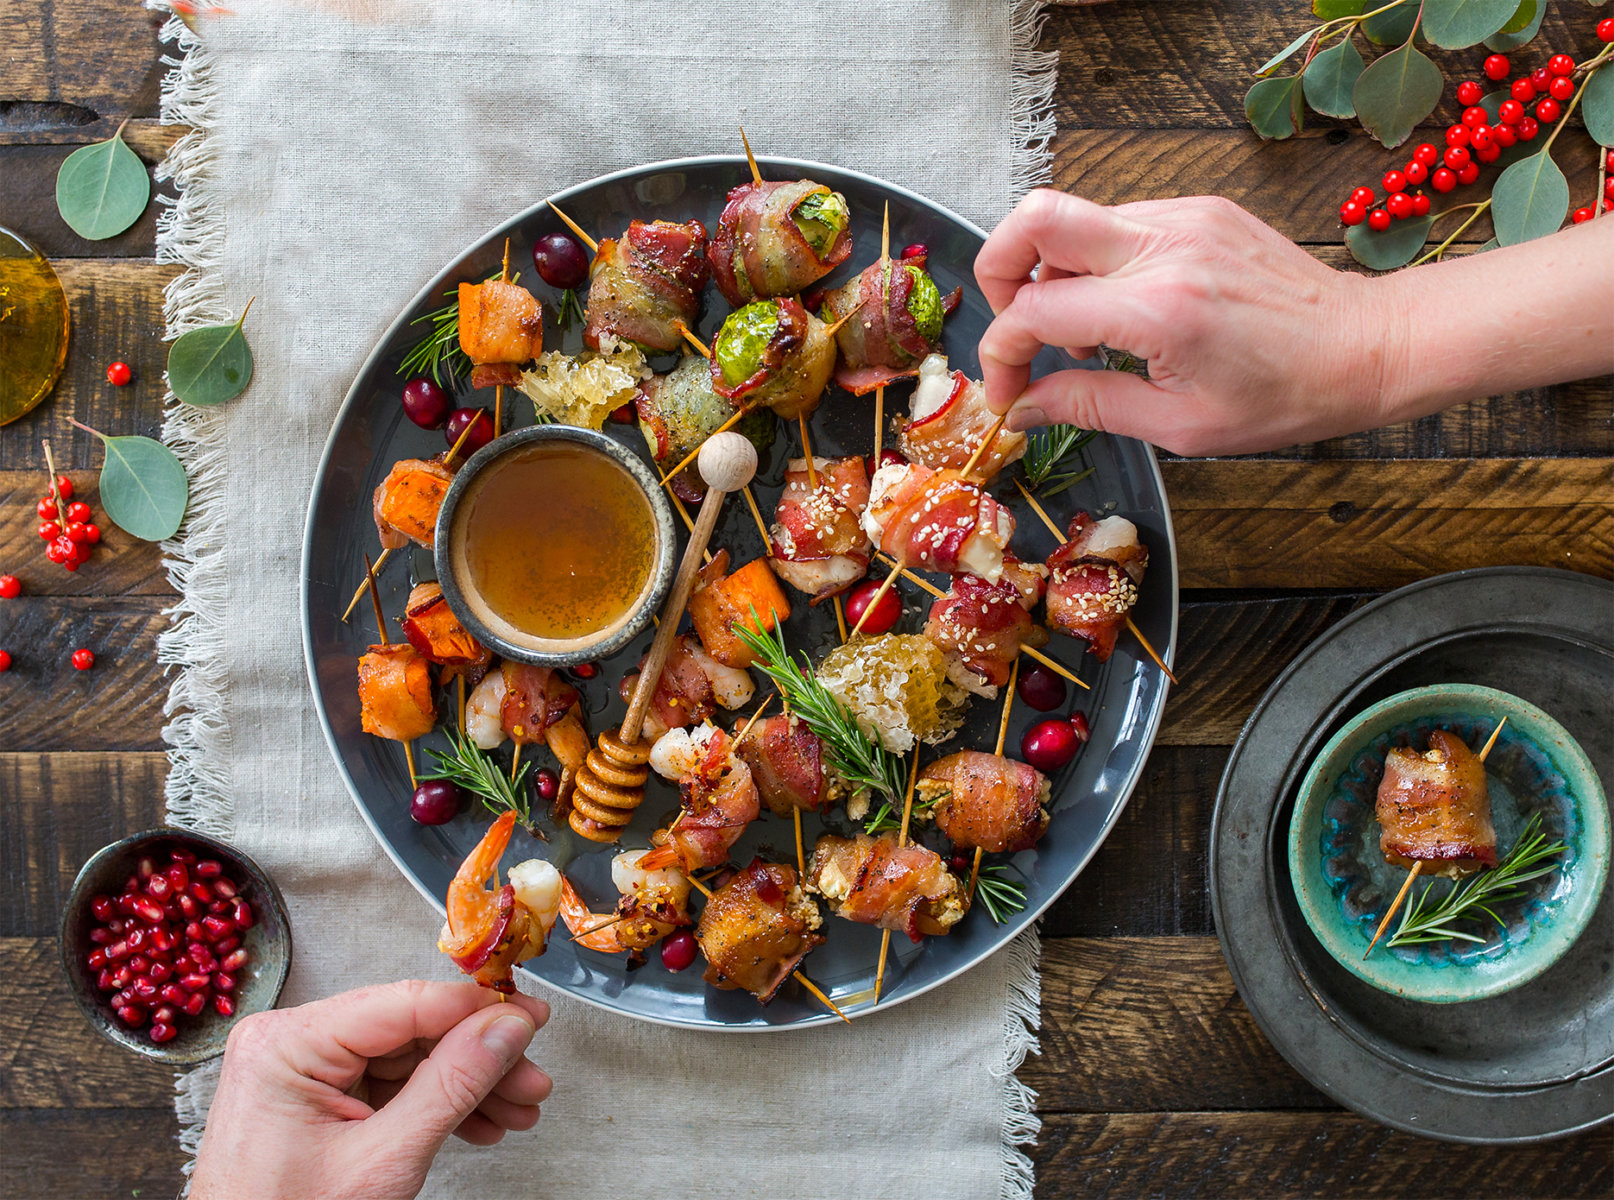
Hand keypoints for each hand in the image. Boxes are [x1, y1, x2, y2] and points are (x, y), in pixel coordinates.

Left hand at [191, 981, 550, 1199]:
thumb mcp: (383, 1158)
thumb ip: (451, 1085)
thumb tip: (504, 1028)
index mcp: (288, 1043)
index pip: (405, 1003)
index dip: (478, 1009)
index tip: (529, 1018)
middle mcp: (289, 1044)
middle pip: (412, 1031)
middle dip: (479, 1059)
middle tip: (530, 1076)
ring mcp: (300, 1073)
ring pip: (408, 1060)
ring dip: (467, 1086)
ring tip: (515, 1109)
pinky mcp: (313, 1100)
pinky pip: (388, 1087)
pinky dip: (435, 1106)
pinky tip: (477, 1122)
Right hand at [974, 190, 1388, 455]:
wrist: (1367, 347)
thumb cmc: (1285, 396)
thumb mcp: (1179, 426)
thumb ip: (1089, 406)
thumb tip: (1023, 405)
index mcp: (1158, 310)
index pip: (1034, 309)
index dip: (1002, 353)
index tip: (1010, 390)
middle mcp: (1166, 246)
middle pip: (1034, 218)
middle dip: (998, 270)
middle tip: (1014, 324)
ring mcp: (1184, 216)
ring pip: (1074, 220)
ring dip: (1054, 274)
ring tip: (1089, 335)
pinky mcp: (1200, 209)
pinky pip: (1120, 222)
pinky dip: (1101, 265)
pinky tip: (1128, 312)